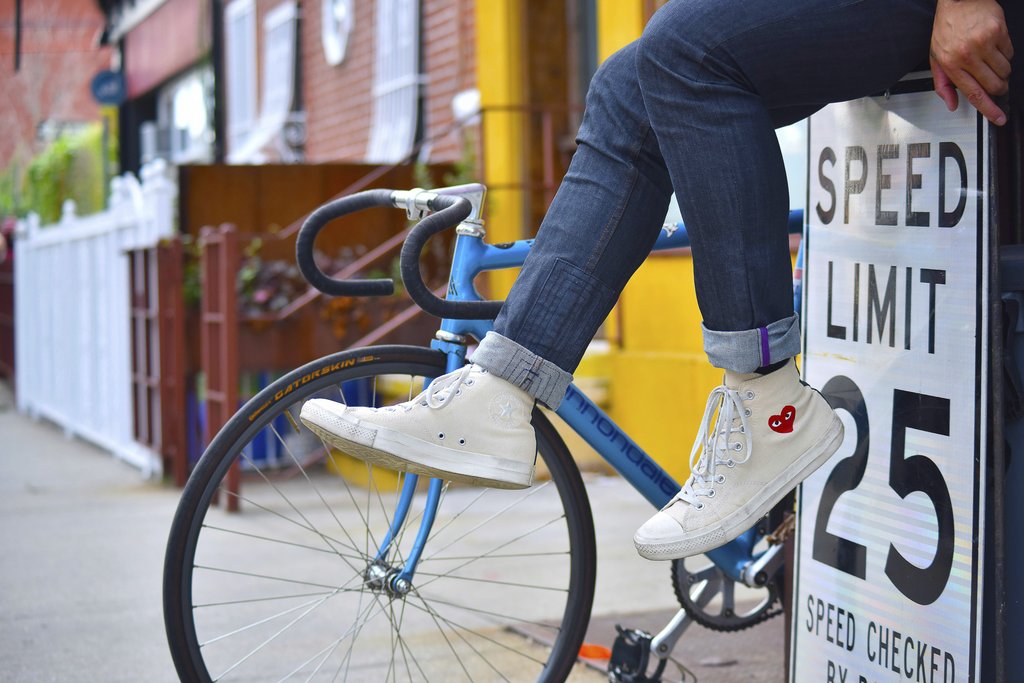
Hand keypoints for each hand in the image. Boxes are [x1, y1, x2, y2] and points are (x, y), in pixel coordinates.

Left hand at [930, 0, 1012, 125]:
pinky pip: (1010, 53)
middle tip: (993, 82)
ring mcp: (984, 43)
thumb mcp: (936, 59)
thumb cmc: (946, 29)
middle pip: (995, 85)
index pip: (974, 94)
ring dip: (1001, 70)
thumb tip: (952, 104)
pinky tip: (993, 46)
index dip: (989, 110)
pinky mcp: (998, 31)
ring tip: (988, 59)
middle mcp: (968, 55)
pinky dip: (1005, 54)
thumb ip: (943, 84)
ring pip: (1005, 70)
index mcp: (951, 65)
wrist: (957, 1)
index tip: (999, 118)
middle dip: (998, 88)